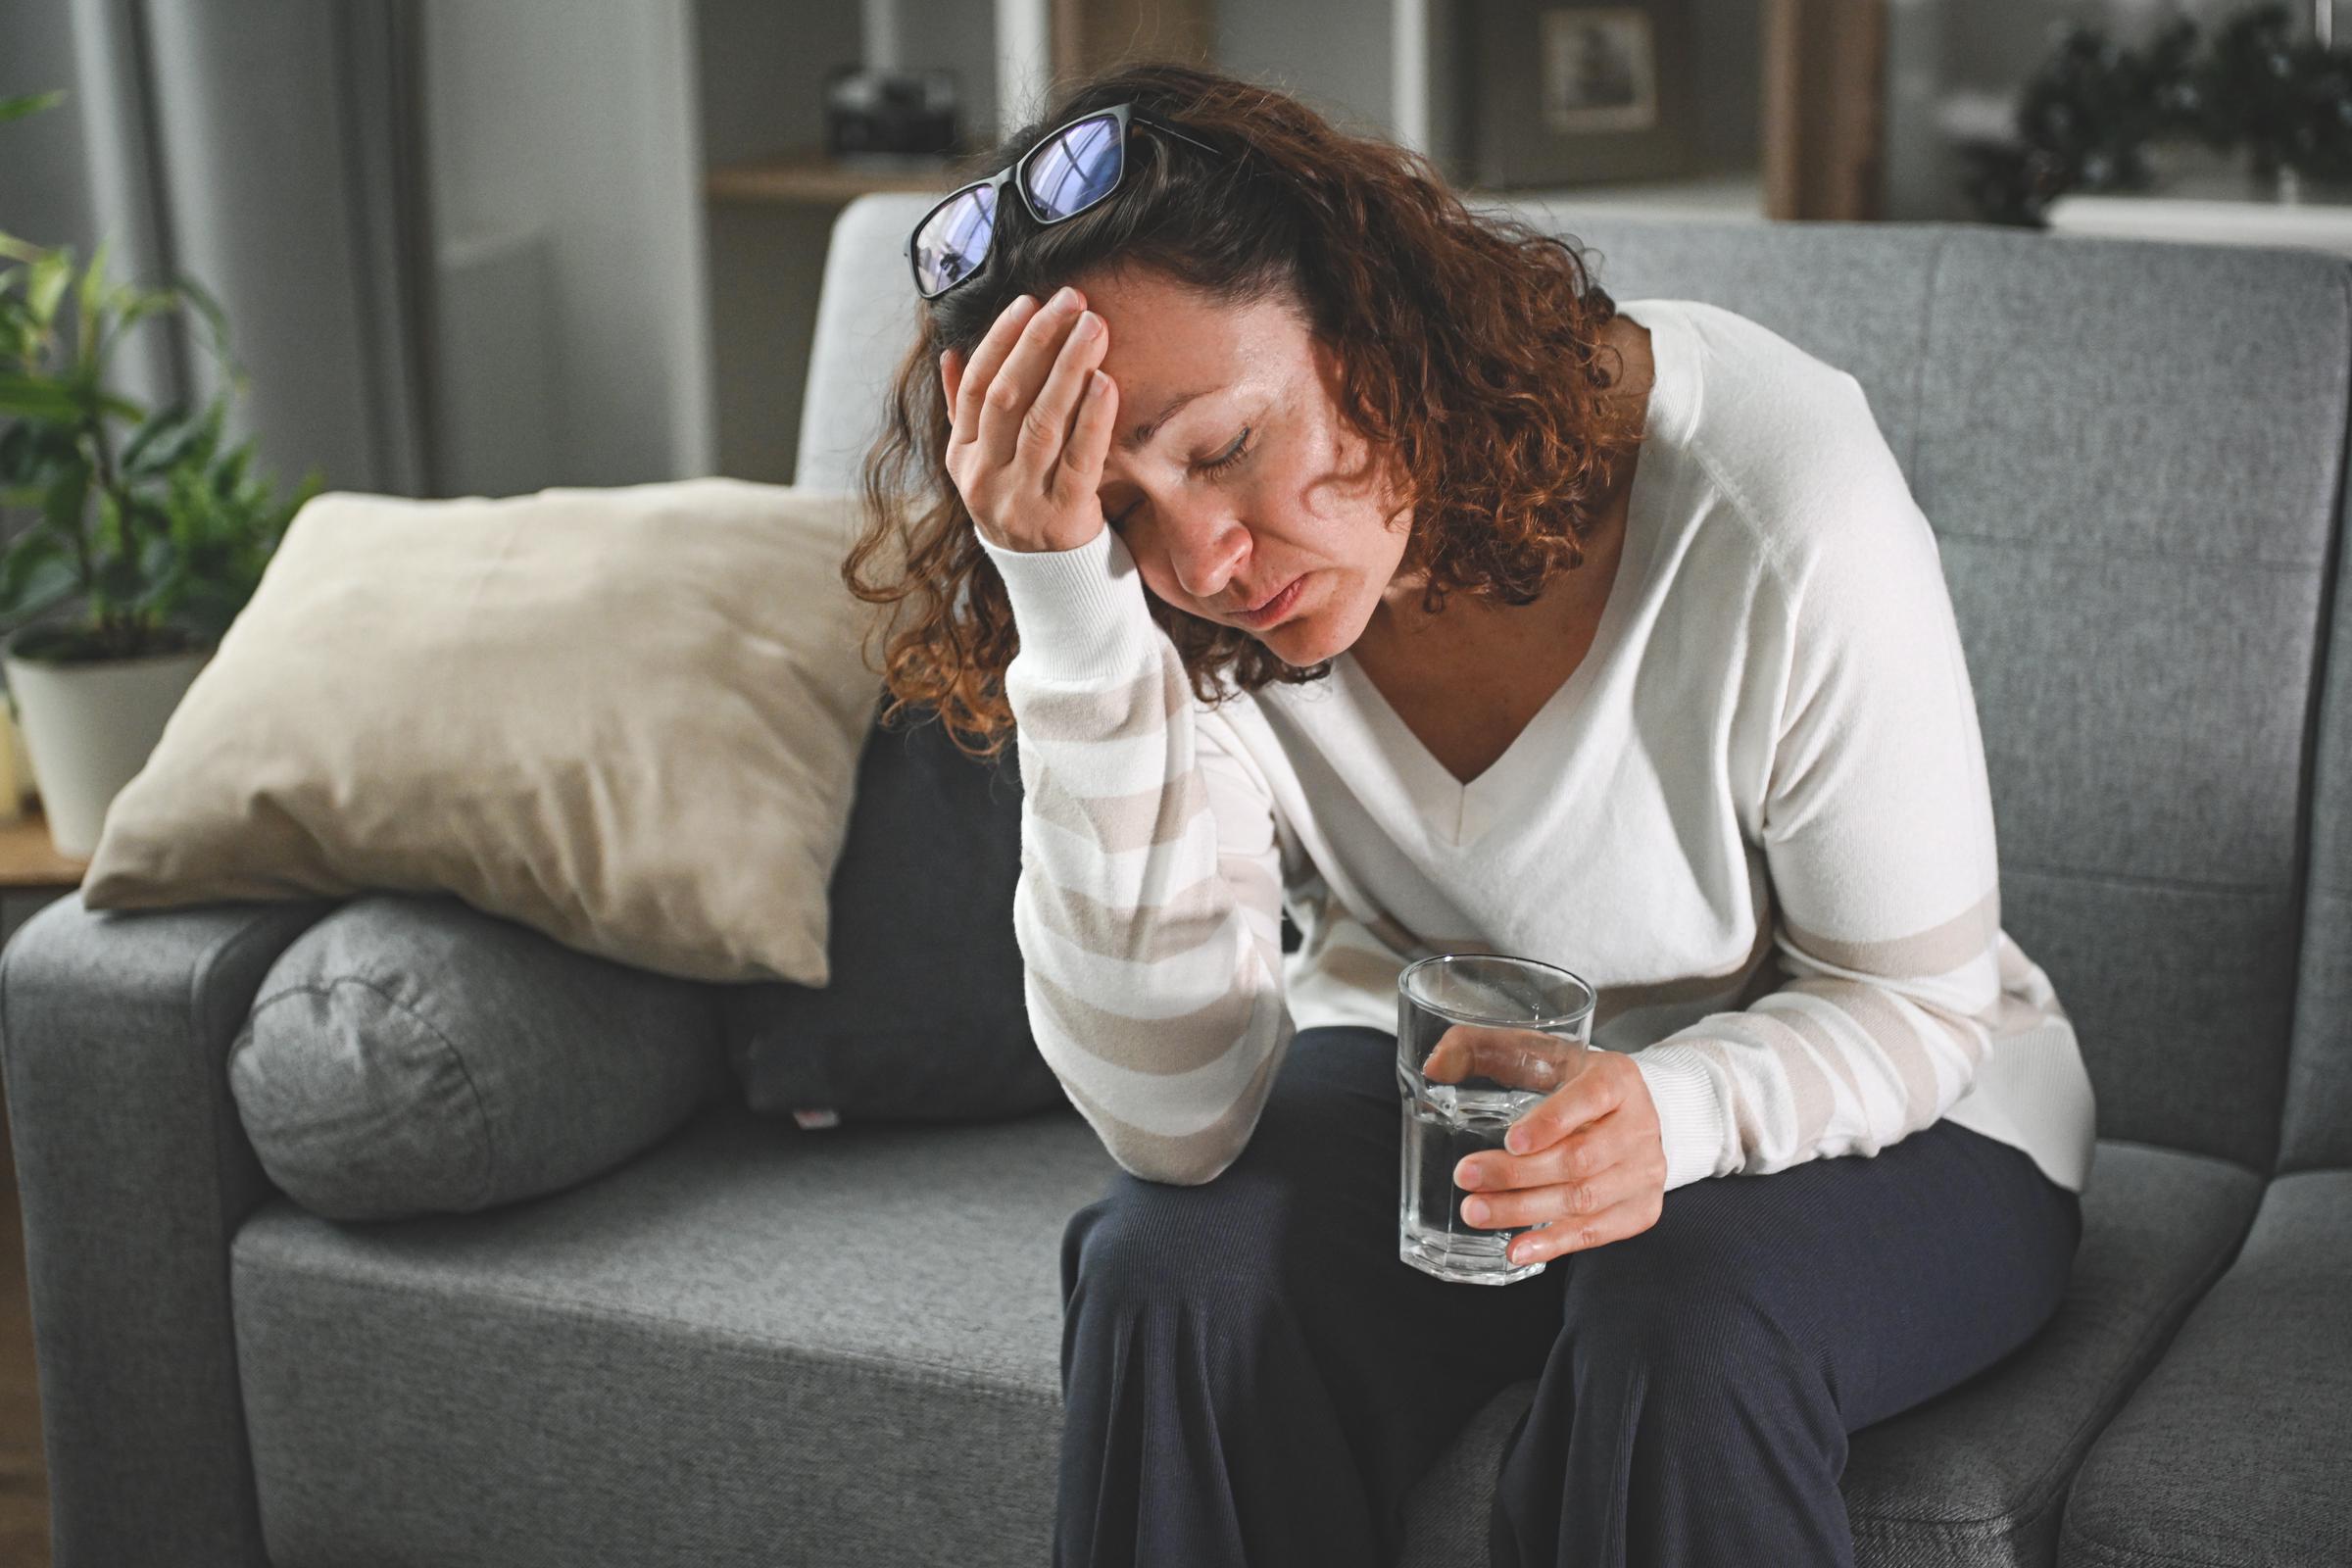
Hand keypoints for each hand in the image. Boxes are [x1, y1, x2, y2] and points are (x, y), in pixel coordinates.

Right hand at [939, 285, 1121, 553]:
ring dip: (1069, 368)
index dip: (1001, 341)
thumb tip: (951, 355)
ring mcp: (1022, 502)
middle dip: (1040, 342)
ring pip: (1043, 423)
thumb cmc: (1023, 506)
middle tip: (1072, 301)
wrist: (1052, 584)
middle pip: (1008, 398)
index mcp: (962, 460)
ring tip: (1094, 327)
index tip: (1029, 302)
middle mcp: (985, 480)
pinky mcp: (1063, 520)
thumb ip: (965, 412)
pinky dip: (1092, 418)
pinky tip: (1106, 382)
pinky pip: (1079, 460)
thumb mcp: (983, 465)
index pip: (976, 388)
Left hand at [1432, 1028, 1668, 1264]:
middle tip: (1466, 1177)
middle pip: (1580, 1157)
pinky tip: (1517, 1248)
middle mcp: (1639, 1125)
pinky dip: (1554, 1243)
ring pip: (1584, 1199)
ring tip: (1477, 1211)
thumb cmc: (1571, 1082)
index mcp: (1616, 1079)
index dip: (1551, 1122)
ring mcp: (1644, 1171)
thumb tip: (1435, 1065)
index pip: (1591, 1097)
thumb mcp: (1535, 1053)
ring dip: (1524, 1210)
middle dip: (1517, 1173)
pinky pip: (1597, 1232)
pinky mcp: (1641, 1208)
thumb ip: (1482, 1048)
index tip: (1510, 1140)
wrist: (1628, 1115)